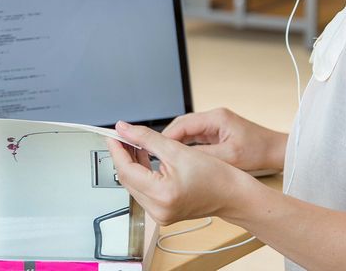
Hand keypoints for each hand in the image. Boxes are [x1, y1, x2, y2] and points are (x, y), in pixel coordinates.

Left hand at [106, 121, 248, 225]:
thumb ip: (147, 138)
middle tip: (123, 135)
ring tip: (134, 143)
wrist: (232, 194)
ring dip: (131, 164)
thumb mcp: (178, 150)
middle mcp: (157, 210)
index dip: (117, 149)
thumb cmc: (215, 175)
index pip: (126, 170)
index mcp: (162, 195)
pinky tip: (144, 158)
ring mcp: (159, 215)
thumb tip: (124, 129)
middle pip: (127, 178)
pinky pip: (144, 191)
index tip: (113, 134)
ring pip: (134, 185)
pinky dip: (141, 174)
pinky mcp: (162, 214)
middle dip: (123, 155)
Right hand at [163, 108, 287, 172]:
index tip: (153, 150)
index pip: (182, 124)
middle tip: (153, 155)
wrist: (275, 151)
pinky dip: (184, 147)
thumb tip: (181, 159)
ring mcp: (214, 124)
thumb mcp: (230, 157)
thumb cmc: (258, 151)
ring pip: (186, 132)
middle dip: (166, 140)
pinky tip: (178, 159)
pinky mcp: (216, 132)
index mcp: (216, 118)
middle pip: (181, 126)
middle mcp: (213, 117)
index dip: (165, 137)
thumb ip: (205, 156)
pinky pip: (194, 138)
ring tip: (162, 159)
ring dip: (174, 144)